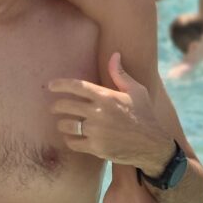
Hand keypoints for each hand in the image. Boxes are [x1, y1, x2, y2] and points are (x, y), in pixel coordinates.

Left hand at [48, 52, 172, 171]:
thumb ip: (120, 74)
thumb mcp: (136, 91)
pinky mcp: (97, 148)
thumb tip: (114, 55)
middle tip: (53, 107)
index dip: (60, 84)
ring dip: (61, 123)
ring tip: (61, 123)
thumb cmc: (144, 115)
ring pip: (67, 125)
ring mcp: (97, 131)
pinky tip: (71, 137)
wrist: (152, 145)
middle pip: (67, 105)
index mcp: (106, 96)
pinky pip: (74, 143)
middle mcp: (99, 113)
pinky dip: (69, 140)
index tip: (50, 85)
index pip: (77, 86)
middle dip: (56, 106)